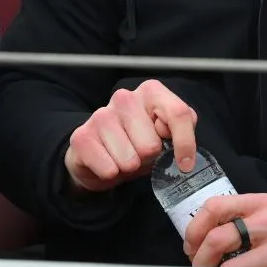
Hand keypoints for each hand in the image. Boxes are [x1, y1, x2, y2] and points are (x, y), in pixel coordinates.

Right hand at [64, 79, 197, 192]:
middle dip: (148, 158)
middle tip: (140, 153)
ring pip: (129, 160)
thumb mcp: (166, 135)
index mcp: (150, 92)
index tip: (185, 164)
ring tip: (124, 157)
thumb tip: (184, 150)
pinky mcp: (81, 136)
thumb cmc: (138, 143)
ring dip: (129, 167)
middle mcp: (124, 98)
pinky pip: (109, 170)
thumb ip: (181, 131)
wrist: (102, 156)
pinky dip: (111, 174)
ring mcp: (100, 115)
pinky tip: (107, 162)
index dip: (185, 144)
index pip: (178, 114)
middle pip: (151, 145)